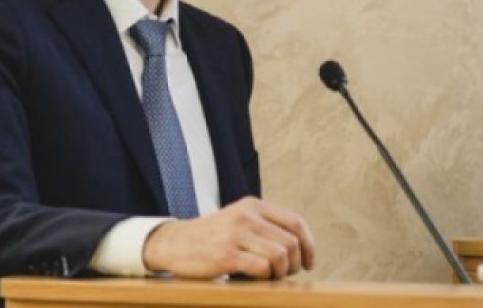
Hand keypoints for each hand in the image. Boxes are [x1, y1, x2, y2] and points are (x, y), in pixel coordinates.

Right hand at [141, 196, 314, 279]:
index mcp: (253, 205)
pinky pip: (262, 268)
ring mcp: (236, 234)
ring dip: (280, 273)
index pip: (296, 222)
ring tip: (269, 277)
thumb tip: (301, 249)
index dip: (309, 245)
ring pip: (280, 256)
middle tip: (285, 275)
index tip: (308, 263)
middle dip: (295, 264)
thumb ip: (265, 227)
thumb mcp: (239, 220)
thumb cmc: (212, 237)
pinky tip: (253, 278)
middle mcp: (246, 216)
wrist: (173, 243)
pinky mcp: (225, 255)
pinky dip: (264, 278)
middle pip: (291, 243)